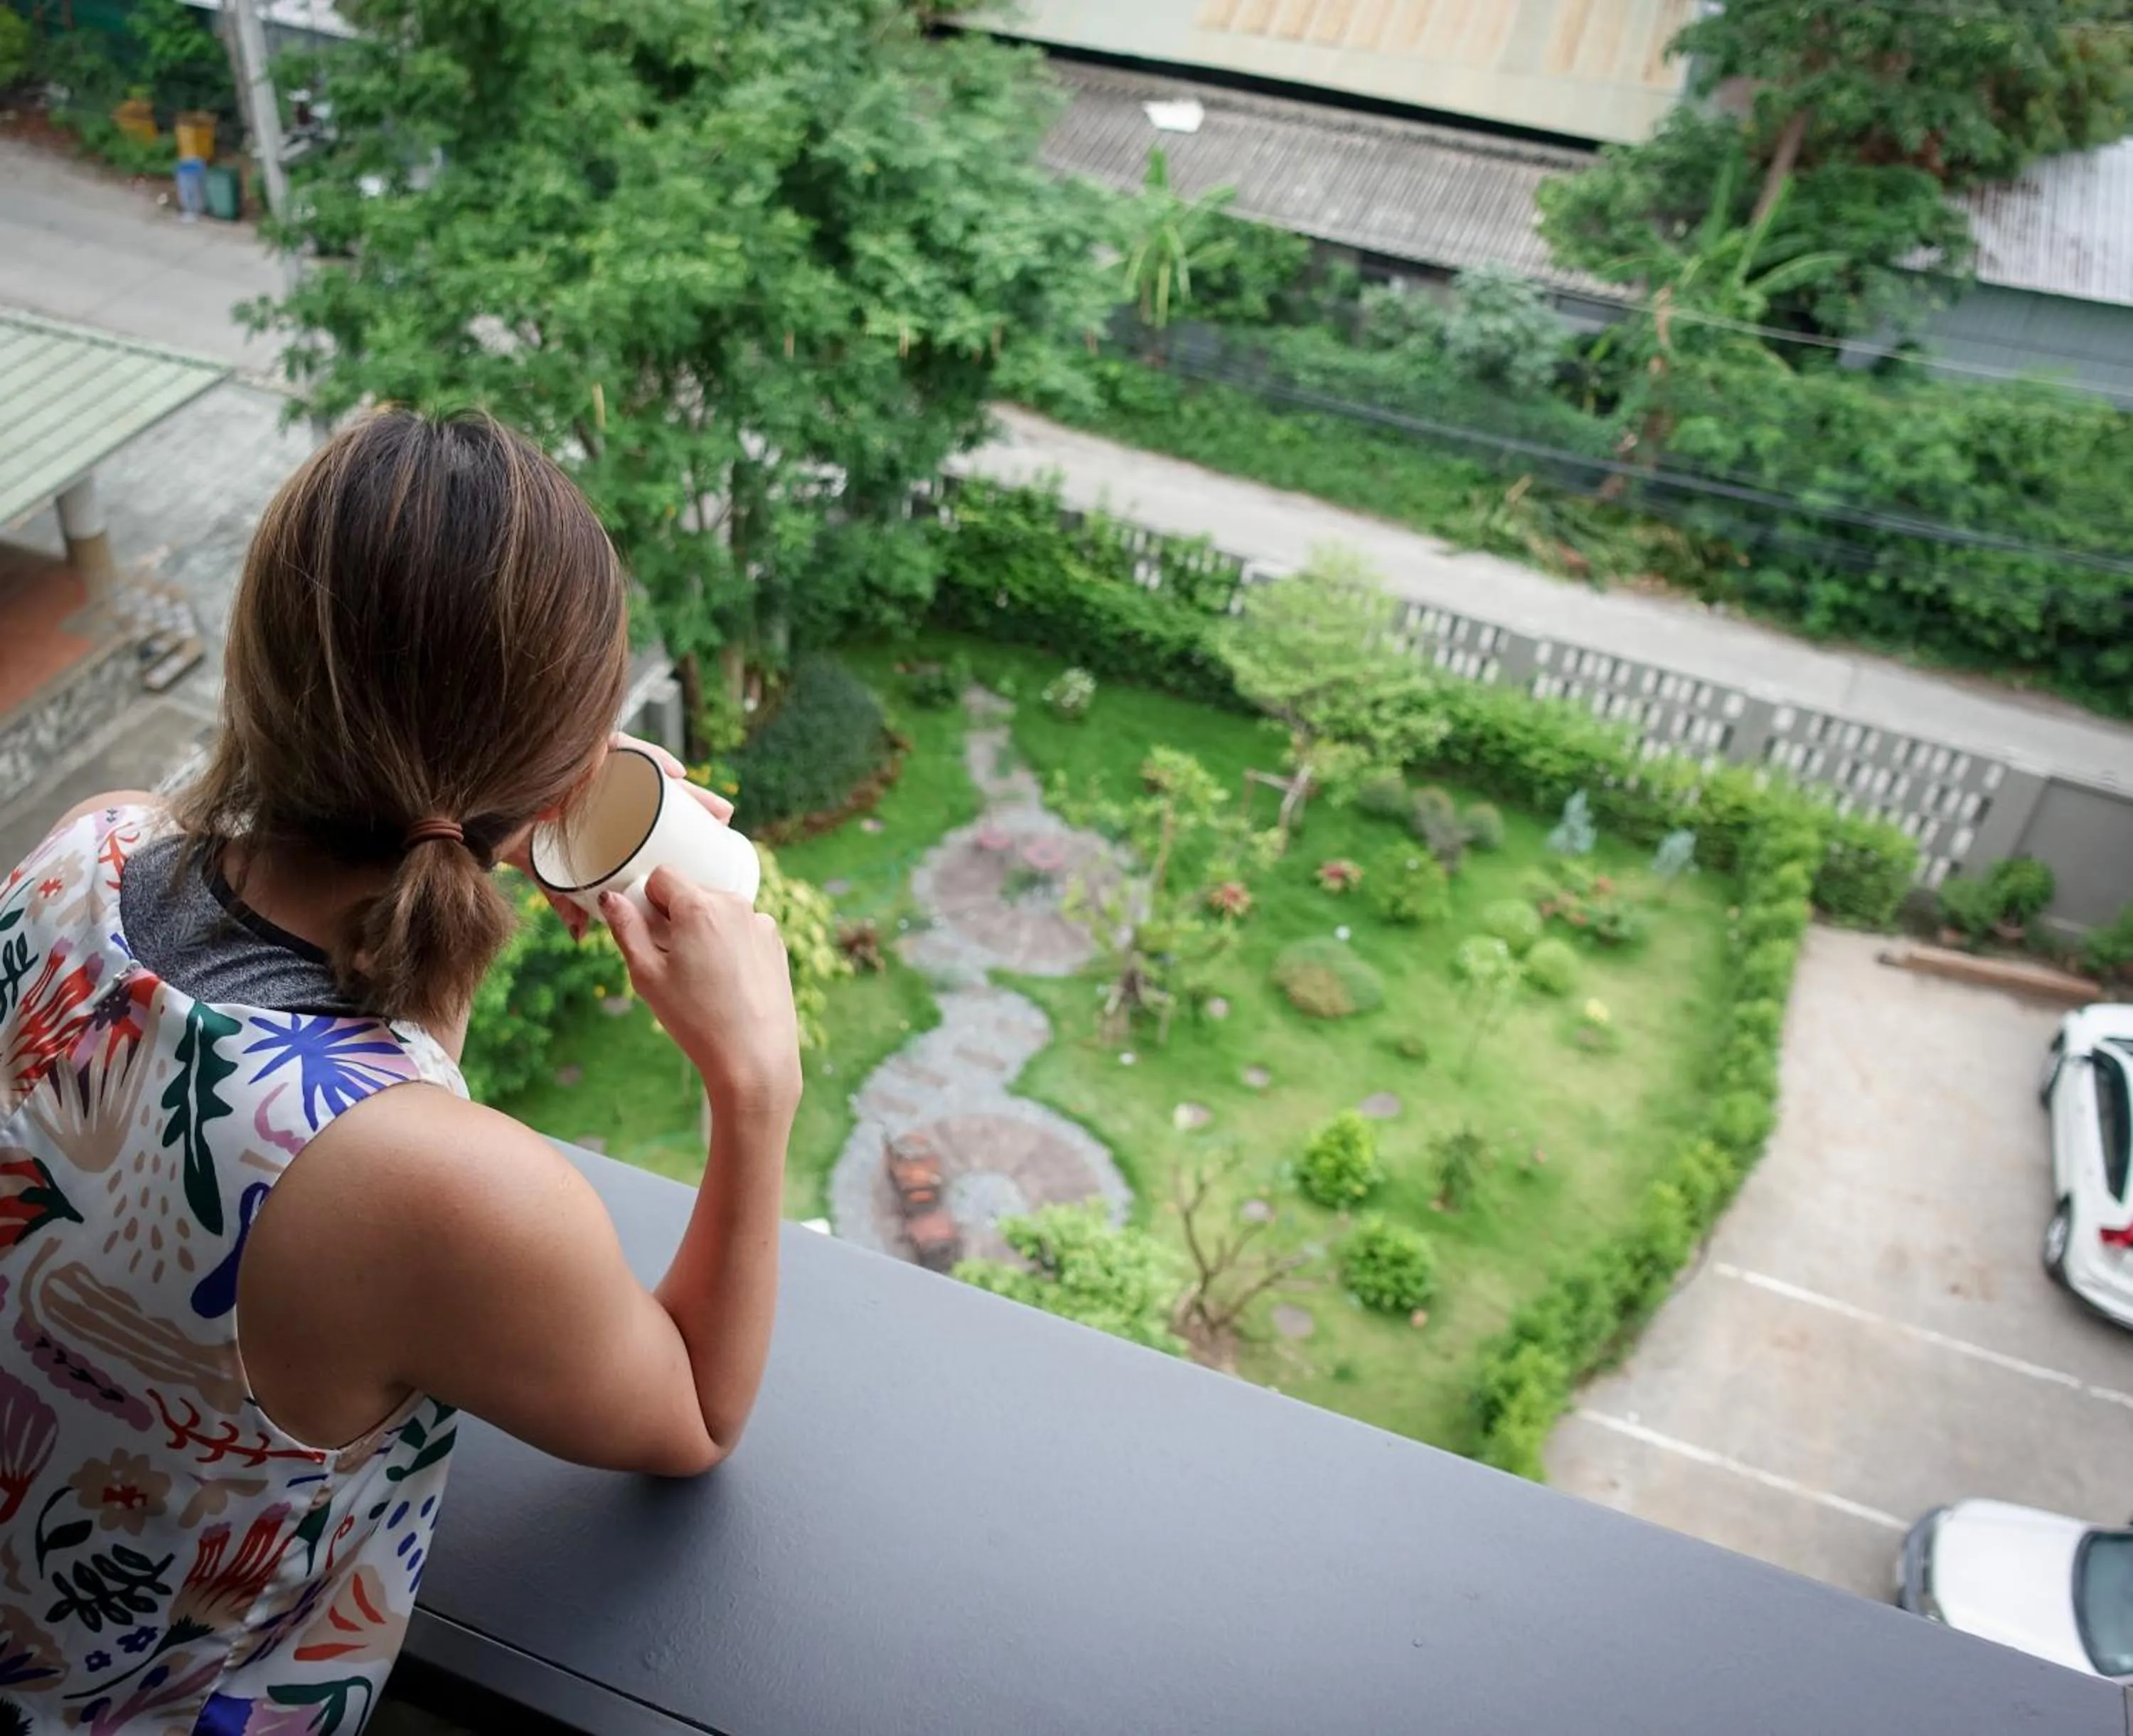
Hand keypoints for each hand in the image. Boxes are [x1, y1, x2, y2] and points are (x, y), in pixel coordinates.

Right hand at [502, 733, 734, 942]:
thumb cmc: (507, 834)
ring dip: (686, 787)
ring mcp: (594, 760)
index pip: (652, 809)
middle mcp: (603, 781)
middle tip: (724, 821)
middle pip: (660, 791)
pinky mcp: (583, 745)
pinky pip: (623, 748)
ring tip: (714, 806)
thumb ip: (563, 897)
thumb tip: (580, 934)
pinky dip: (649, 758)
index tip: (712, 842)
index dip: (684, 821)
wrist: (474, 815)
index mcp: (603, 805)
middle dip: (695, 803)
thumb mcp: (547, 869)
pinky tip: (674, 772)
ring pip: (648, 771)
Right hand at [601, 865, 800, 1125]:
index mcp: (700, 906)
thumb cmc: (695, 1019)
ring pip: (718, 911)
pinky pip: (742, 929)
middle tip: (672, 961)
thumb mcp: (647, 975)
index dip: (648, 901)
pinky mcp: (776, 944)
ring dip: (703, 929)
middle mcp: (735, 905)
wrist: (754, 1058)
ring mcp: (761, 923)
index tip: (649, 933)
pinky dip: (729, 944)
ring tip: (701, 976)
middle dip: (676, 916)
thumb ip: (626, 929)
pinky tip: (727, 981)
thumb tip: (611, 898)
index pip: (663, 875)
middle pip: (692, 892)